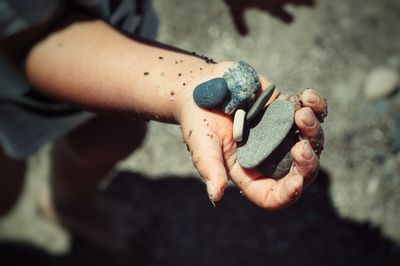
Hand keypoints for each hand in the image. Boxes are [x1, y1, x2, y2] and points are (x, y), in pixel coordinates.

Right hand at [176, 62, 326, 209]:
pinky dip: (317, 106)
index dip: (287, 194)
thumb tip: (215, 196)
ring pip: (312, 142)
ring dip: (313, 130)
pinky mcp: (286, 111)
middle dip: (308, 163)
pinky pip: (312, 113)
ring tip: (302, 113)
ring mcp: (280, 134)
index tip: (296, 182)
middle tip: (303, 146)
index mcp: (248, 171)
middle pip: (300, 172)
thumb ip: (210, 167)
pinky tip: (308, 97)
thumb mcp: (201, 142)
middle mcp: (267, 156)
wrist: (203, 85)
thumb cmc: (198, 118)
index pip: (272, 195)